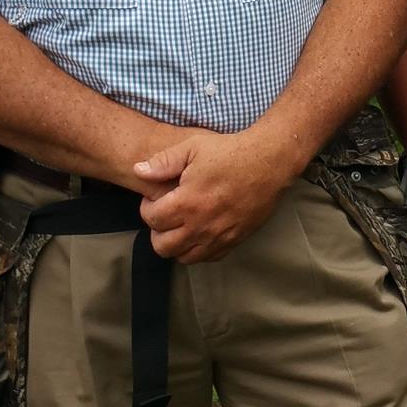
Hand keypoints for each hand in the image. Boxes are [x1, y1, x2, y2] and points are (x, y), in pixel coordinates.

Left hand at [132, 130, 302, 262]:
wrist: (268, 163)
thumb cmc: (229, 152)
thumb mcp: (192, 148)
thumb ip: (163, 162)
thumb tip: (138, 170)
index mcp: (187, 203)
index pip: (152, 220)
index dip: (147, 209)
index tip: (155, 199)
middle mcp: (201, 226)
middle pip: (163, 247)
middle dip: (157, 232)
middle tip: (165, 215)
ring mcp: (218, 237)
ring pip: (184, 257)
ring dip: (177, 244)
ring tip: (181, 225)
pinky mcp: (234, 241)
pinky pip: (208, 258)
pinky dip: (198, 250)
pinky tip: (200, 232)